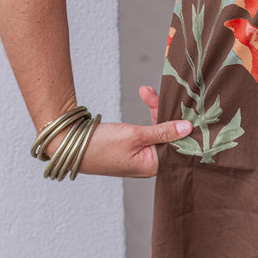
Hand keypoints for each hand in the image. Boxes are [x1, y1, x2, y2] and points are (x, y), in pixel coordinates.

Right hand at [44, 87, 191, 177]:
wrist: (69, 145)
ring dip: (154, 109)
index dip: (179, 123)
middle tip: (150, 92)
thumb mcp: (134, 135)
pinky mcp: (133, 149)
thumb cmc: (99, 146)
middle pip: (167, 134)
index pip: (176, 143)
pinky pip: (148, 131)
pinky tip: (146, 99)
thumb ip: (162, 131)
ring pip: (158, 130)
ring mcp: (141, 157)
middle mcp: (149, 164)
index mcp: (153, 166)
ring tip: (146, 92)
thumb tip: (188, 128)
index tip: (181, 103)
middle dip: (162, 111)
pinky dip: (148, 116)